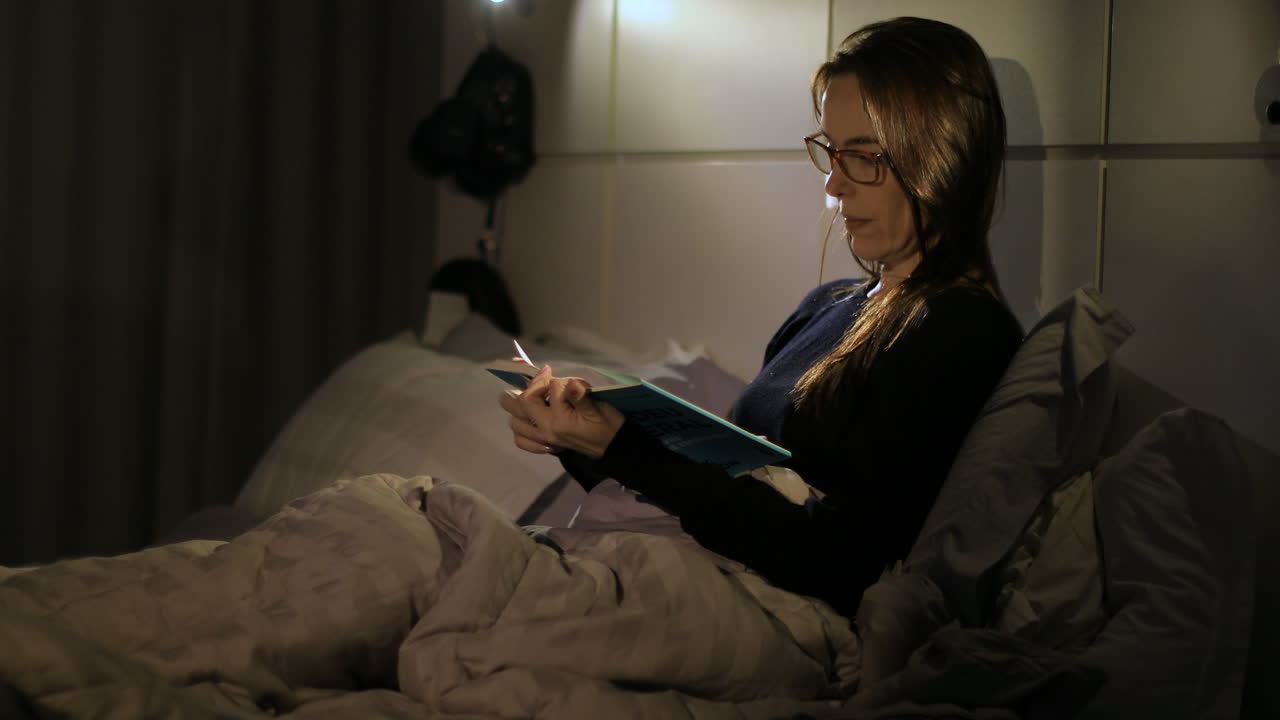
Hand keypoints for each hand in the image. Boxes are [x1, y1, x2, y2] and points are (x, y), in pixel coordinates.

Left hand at [497, 364, 625, 458]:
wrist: (614, 447)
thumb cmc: (608, 425)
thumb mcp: (597, 407)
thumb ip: (579, 395)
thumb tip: (570, 383)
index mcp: (558, 421)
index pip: (543, 392)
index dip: (546, 378)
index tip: (550, 369)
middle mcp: (545, 431)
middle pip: (520, 405)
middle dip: (527, 388)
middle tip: (539, 380)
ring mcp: (543, 439)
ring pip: (515, 422)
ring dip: (519, 407)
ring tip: (532, 395)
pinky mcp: (545, 445)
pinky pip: (522, 440)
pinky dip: (521, 429)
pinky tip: (529, 419)